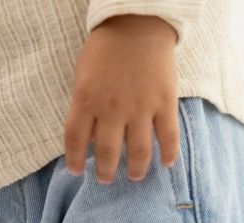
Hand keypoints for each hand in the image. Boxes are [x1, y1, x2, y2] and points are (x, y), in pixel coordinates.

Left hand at [64, 15, 178, 182]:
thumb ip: (84, 108)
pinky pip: (168, 136)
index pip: (75, 139)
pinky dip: (169, 154)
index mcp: (87, 99)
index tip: (76, 172)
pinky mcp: (164, 103)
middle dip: (106, 172)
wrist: (138, 22)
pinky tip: (166, 163)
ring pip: (139, 152)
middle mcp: (113, 108)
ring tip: (135, 177)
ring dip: (136, 170)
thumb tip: (86, 140)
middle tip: (106, 179)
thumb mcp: (83, 75)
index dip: (74, 160)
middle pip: (107, 153)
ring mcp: (141, 108)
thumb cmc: (106, 49)